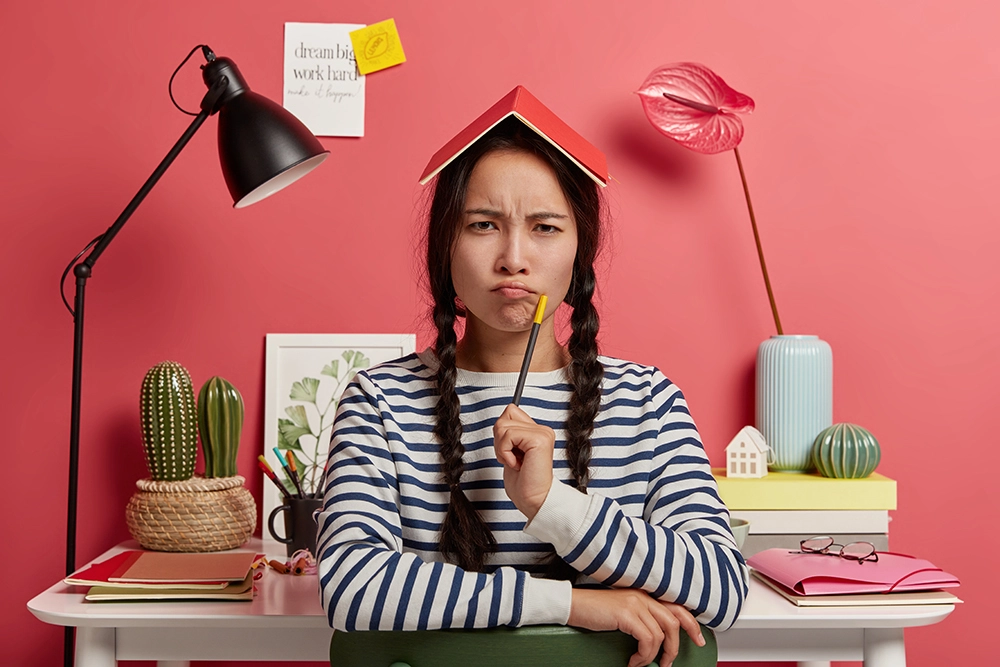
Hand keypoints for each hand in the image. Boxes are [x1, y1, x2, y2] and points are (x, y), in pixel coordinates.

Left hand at [493, 403, 554, 519]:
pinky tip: (517, 464)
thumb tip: (500, 421)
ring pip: (503, 426)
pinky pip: (508, 436)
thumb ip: (508, 435)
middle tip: (512, 457)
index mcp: (536, 432)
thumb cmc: (524, 483)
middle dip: (500, 439)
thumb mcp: (511, 453)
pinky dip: (505, 452)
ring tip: (515, 462)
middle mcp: (542, 430)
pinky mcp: (539, 440)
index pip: (510, 411)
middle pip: (505, 415)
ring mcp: (542, 434)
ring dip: (502, 448)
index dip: (502, 433)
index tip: (510, 453)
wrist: (535, 501)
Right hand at [567, 588, 704, 666]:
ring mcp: (636, 603)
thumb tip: (655, 641)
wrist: (573, 605)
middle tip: (671, 662)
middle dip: (678, 645)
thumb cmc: (593, 610)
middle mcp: (643, 596)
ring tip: (643, 664)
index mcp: (643, 594)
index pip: (675, 607)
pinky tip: (633, 661)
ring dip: (655, 655)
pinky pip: (647, 640)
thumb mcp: (622, 612)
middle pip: (674, 620)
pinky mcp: (627, 614)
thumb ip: (639, 618)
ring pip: (661, 634)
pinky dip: (643, 655)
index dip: (691, 624)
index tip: (698, 639)